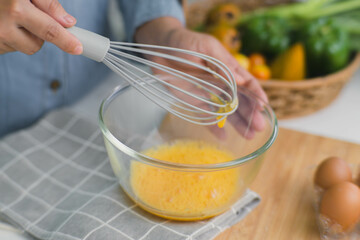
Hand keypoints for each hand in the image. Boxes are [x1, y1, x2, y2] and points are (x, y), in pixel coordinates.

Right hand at [0, 0, 81, 54]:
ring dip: (25, 35)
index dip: (66, 41)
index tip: (78, 48)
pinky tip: (3, 22)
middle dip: (41, 35)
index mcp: (16, 9)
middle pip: (37, 45)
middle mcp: (3, 27)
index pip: (49, 30)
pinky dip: (12, 38)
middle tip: (33, 18)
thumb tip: (68, 22)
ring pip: (24, 47)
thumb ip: (48, 4)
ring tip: (11, 16)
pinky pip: (10, 47)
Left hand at [135, 17, 267, 138]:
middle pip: (240, 101)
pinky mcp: (195, 103)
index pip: (247, 83)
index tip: (263, 105)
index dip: (256, 94)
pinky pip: (206, 117)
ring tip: (249, 136)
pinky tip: (224, 137)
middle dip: (251, 114)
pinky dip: (215, 128)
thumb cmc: (186, 43)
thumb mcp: (207, 48)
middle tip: (259, 126)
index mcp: (228, 68)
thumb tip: (240, 81)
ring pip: (227, 112)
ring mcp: (209, 95)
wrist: (161, 49)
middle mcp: (221, 84)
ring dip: (238, 123)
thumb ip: (222, 64)